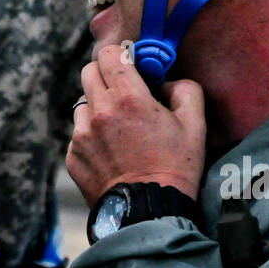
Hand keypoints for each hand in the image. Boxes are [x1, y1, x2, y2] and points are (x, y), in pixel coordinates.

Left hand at [66, 44, 207, 207]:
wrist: (149, 213)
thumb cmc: (175, 169)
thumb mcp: (195, 125)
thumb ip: (184, 90)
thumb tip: (166, 83)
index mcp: (128, 98)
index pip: (109, 54)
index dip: (120, 57)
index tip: (130, 67)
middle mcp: (99, 112)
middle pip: (88, 72)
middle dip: (105, 76)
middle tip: (122, 93)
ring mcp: (81, 135)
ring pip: (82, 104)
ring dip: (97, 108)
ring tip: (118, 130)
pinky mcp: (72, 156)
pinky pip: (78, 134)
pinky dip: (91, 137)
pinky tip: (111, 153)